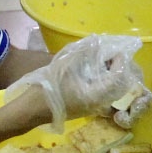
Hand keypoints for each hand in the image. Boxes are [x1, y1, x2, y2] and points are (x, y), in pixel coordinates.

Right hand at [8, 34, 143, 128]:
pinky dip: (104, 83)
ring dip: (111, 77)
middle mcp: (98, 103)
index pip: (118, 77)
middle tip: (113, 56)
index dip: (120, 62)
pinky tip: (95, 73)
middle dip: (119, 69)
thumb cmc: (48, 88)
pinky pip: (103, 95)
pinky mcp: (86, 108)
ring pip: (111, 92)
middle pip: (119, 86)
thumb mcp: (64, 66)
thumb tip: (95, 42)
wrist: (31, 110)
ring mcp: (92, 108)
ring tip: (105, 62)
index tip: (118, 51)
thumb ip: (82, 54)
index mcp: (96, 94)